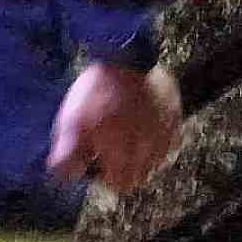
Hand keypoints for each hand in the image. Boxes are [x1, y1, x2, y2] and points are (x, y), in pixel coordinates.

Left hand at [48, 62, 181, 192]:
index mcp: (121, 150)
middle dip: (125, 170)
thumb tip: (68, 179)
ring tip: (125, 140)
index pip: (120, 184)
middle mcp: (147, 145)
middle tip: (111, 152)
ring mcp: (164, 131)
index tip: (98, 164)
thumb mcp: (70, 124)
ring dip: (141, 158)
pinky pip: (167, 141)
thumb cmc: (94, 93)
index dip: (107, 178)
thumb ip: (68, 157)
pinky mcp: (174, 117)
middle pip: (140, 176)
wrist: (124, 57)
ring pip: (155, 161)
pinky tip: (142, 130)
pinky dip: (155, 142)